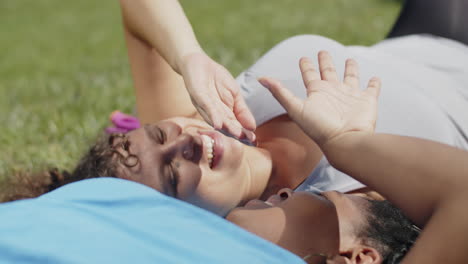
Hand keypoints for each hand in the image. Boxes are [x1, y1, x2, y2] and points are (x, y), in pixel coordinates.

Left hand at [179, 52, 255, 140]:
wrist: (197, 62)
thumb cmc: (216, 79)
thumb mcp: (234, 94)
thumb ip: (242, 110)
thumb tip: (253, 127)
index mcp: (223, 113)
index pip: (236, 125)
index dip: (244, 133)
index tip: (255, 141)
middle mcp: (213, 113)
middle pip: (227, 125)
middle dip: (238, 133)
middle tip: (250, 141)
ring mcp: (204, 105)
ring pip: (217, 119)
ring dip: (227, 128)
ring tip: (238, 135)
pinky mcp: (197, 96)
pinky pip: (206, 107)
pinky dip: (213, 116)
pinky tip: (218, 124)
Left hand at [258, 51, 380, 146]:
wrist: (344, 141)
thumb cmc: (319, 128)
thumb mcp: (295, 108)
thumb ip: (280, 92)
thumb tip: (260, 78)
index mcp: (317, 94)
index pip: (310, 76)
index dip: (306, 66)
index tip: (303, 58)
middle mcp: (333, 93)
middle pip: (328, 73)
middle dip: (325, 62)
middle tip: (322, 51)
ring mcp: (350, 97)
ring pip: (351, 78)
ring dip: (350, 69)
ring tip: (350, 59)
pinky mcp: (367, 101)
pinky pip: (372, 89)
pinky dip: (374, 83)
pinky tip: (375, 78)